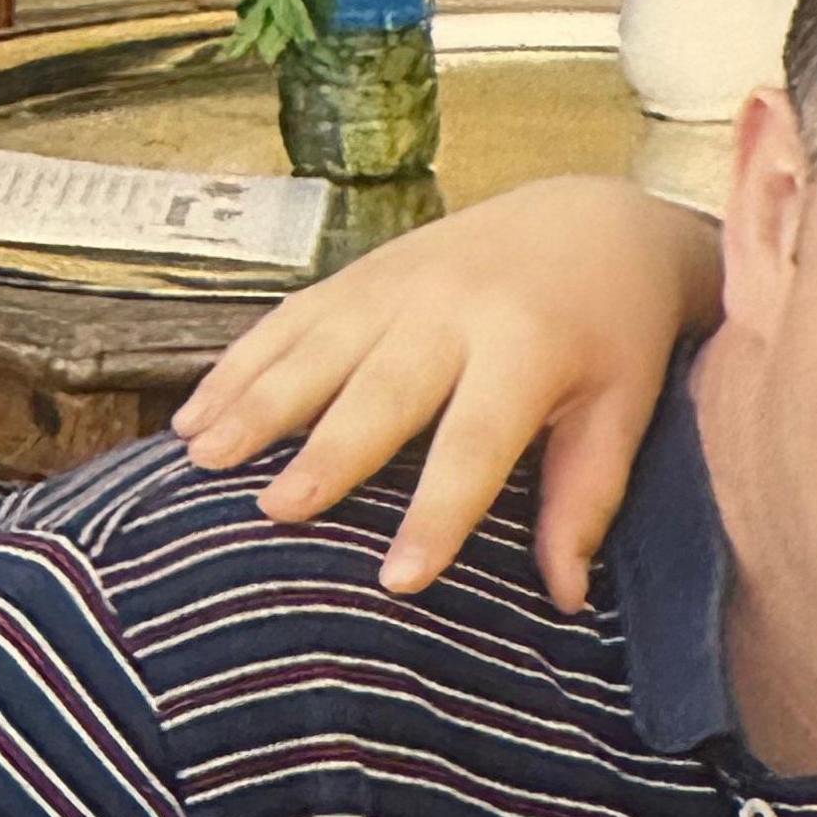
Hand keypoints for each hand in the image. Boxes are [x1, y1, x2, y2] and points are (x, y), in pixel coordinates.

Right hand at [171, 175, 721, 611]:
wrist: (593, 219)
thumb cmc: (614, 333)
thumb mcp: (623, 408)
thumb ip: (587, 496)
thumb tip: (565, 598)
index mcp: (529, 347)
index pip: (476, 443)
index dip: (437, 513)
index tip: (398, 579)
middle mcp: (454, 309)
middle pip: (380, 391)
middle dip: (327, 452)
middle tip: (275, 514)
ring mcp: (398, 284)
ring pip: (315, 348)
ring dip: (257, 403)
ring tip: (204, 460)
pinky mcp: (361, 272)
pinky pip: (289, 320)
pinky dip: (238, 365)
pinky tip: (194, 415)